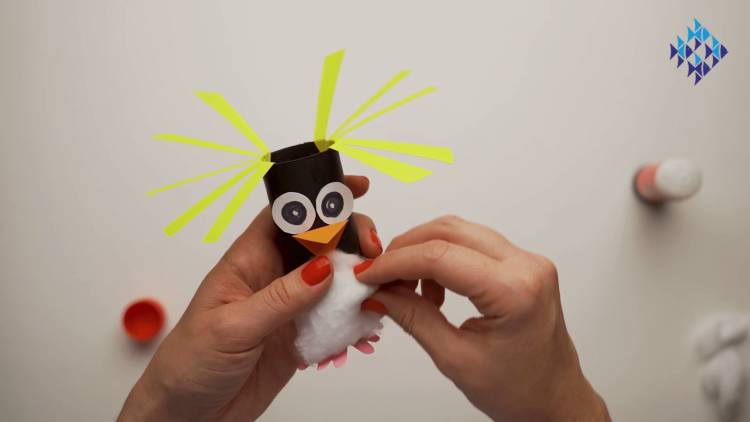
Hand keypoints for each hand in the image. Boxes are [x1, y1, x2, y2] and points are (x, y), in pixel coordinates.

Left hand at [118, 175, 381, 421]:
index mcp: (248, 261)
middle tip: (373, 249)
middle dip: (350, 238)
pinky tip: (368, 321)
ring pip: (333, 279)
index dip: (319, 196)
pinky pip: (335, 318)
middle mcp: (272, 278)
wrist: (189, 416)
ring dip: (358, 278)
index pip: (286, 215)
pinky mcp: (301, 336)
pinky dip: (355, 317)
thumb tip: (323, 268)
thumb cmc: (189, 363)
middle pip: (319, 242)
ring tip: (379, 283)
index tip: (354, 188)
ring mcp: (289, 307)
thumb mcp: (232, 327)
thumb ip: (280, 298)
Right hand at [355, 216, 609, 420]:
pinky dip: (443, 257)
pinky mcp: (523, 265)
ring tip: (405, 286)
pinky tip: (433, 288)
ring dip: (424, 251)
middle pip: (449, 231)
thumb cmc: (519, 390)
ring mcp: (528, 261)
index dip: (396, 262)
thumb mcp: (455, 359)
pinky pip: (474, 244)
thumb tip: (379, 292)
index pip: (440, 256)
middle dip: (406, 249)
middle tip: (379, 275)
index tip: (368, 275)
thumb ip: (414, 318)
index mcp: (515, 291)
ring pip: (461, 232)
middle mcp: (527, 266)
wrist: (555, 400)